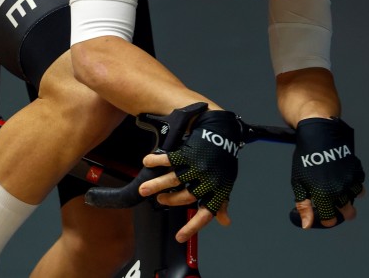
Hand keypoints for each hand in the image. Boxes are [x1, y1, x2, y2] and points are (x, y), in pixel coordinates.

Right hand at [138, 110, 241, 241]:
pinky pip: (169, 160)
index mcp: (218, 189)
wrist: (221, 130)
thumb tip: (225, 221)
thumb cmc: (223, 159)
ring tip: (144, 189)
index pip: (206, 213)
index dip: (192, 227)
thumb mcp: (225, 181)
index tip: (178, 237)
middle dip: (169, 200)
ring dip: (156, 184)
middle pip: (185, 197)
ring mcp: (198, 166)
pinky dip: (156, 161)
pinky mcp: (188, 153)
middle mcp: (208, 180)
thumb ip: (221, 201)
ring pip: (174, 180)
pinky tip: (147, 162)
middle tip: (158, 199)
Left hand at [290, 117, 364, 228]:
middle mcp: (340, 190)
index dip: (327, 219)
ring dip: (350, 196)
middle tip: (337, 207)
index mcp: (324, 195)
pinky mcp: (356, 169)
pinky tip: (345, 178)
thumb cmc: (305, 160)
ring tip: (340, 189)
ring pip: (356, 197)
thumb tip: (306, 226)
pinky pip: (360, 182)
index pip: (330, 219)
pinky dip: (355, 183)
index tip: (324, 214)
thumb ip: (304, 206)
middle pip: (349, 213)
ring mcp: (350, 179)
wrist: (318, 135)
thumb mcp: (299, 183)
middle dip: (344, 213)